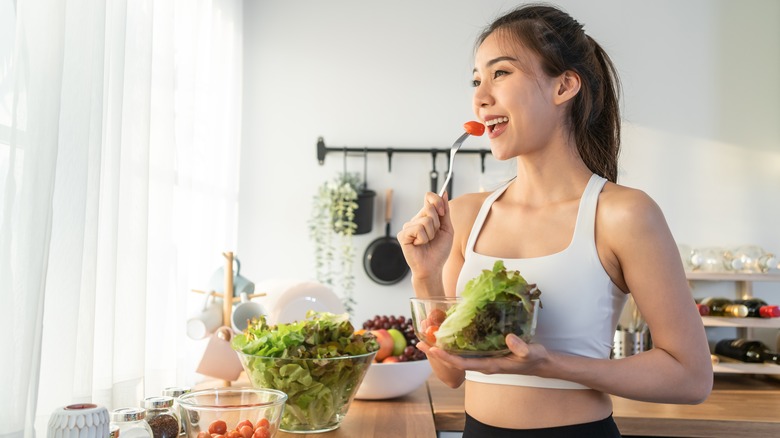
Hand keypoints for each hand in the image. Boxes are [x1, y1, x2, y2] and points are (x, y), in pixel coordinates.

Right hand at [396, 192, 453, 277]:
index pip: (429, 197)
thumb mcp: (447, 228)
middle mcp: (415, 219)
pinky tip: (419, 245)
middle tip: (434, 236)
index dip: (437, 201)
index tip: (442, 213)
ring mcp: (408, 227)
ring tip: (427, 242)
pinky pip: (418, 229)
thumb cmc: (439, 250)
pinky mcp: (403, 235)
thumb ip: (445, 211)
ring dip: (431, 234)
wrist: (433, 267)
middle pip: (429, 208)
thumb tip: (444, 193)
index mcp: (425, 216)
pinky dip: (423, 239)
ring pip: (425, 221)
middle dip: (437, 224)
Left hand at [424, 334, 549, 375]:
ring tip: (426, 338)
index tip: (433, 350)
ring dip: (442, 348)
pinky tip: (446, 334)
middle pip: (454, 360)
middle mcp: (482, 363)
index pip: (462, 364)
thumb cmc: (533, 358)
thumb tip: (509, 338)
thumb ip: (521, 347)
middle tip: (419, 343)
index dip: (447, 357)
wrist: (538, 362)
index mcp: (489, 365)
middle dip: (437, 353)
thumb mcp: (530, 352)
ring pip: (458, 355)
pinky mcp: (484, 353)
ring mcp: (482, 359)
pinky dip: (453, 343)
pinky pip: (465, 350)